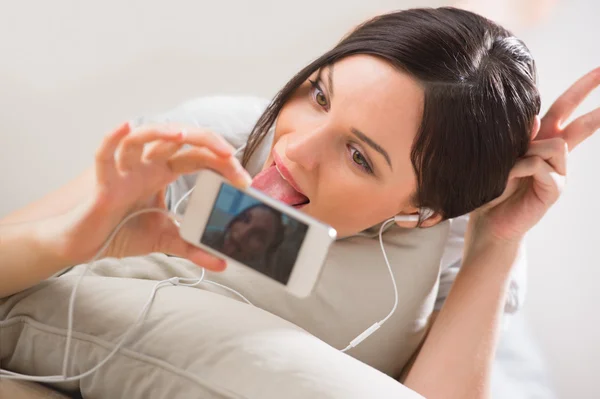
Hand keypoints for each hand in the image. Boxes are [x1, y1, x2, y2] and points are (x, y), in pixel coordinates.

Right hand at [47, 122, 250, 269]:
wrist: (89, 246)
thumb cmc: (123, 232)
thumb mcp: (167, 240)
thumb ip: (194, 248)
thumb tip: (223, 262)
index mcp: (163, 173)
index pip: (197, 157)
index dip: (222, 163)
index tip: (244, 180)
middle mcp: (146, 165)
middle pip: (176, 139)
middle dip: (205, 141)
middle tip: (229, 154)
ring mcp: (125, 170)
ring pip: (142, 138)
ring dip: (162, 132)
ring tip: (183, 135)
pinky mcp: (104, 182)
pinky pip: (105, 156)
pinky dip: (112, 139)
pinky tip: (125, 126)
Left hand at [471, 67, 599, 242]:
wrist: (488, 219)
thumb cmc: (491, 186)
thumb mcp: (500, 155)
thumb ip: (518, 137)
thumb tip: (535, 118)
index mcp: (542, 139)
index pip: (564, 108)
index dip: (583, 89)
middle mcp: (554, 153)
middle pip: (577, 119)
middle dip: (589, 92)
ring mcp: (558, 171)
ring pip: (555, 144)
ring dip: (527, 152)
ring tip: (510, 168)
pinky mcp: (554, 189)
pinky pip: (540, 166)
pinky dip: (521, 169)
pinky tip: (509, 178)